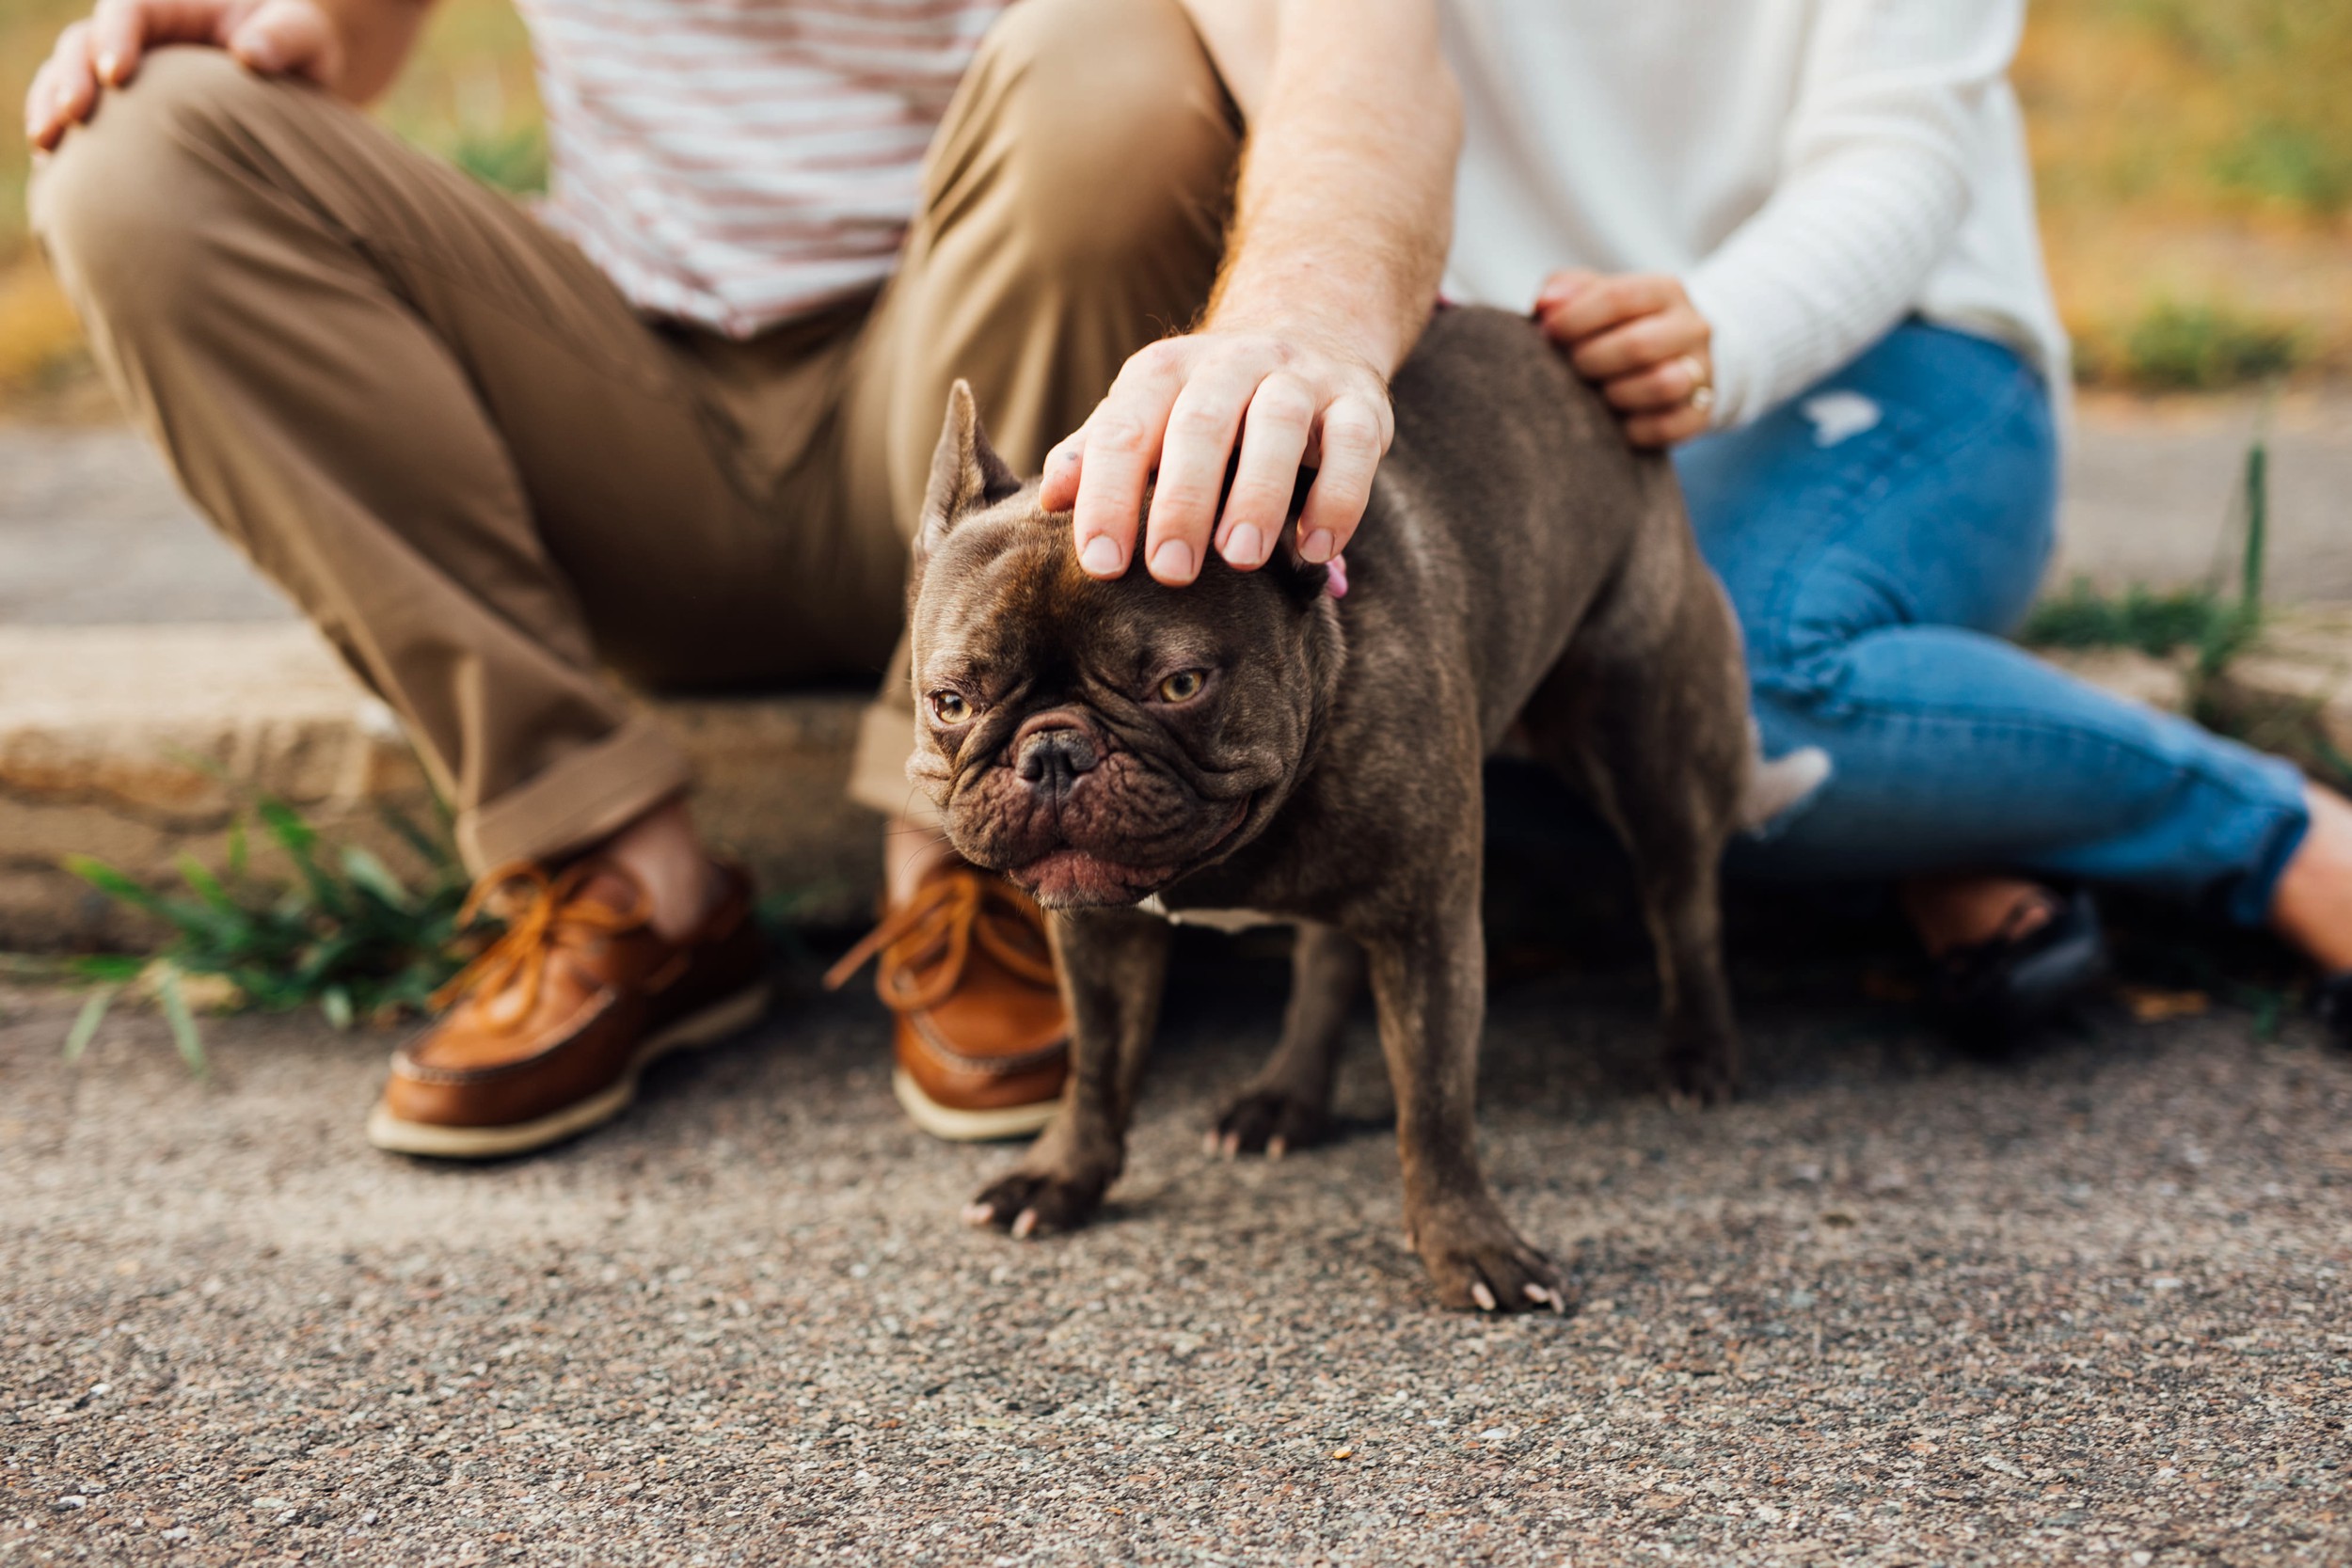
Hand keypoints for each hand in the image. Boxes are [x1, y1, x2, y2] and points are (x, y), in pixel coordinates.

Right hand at [25, 0, 344, 151]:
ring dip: (52, 109)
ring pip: (68, 79)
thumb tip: (250, 57)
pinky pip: (83, 119)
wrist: (294, 82)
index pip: (128, 9)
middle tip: (73, 115)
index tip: (118, 75)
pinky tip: (58, 172)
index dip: (115, 36)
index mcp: (172, 6)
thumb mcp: (302, 35)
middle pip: (83, 44)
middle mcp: (138, 35)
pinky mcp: (124, 109)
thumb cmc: (296, 48)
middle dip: (70, 77)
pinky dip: (68, 140)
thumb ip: (283, 38)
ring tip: (48, 147)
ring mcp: (125, 72)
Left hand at [1038, 328, 1393, 585]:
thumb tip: (1049, 501)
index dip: (1108, 495)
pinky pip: (1353, 443)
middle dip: (1182, 501)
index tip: (1100, 563)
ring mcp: (1298, 378)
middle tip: (1171, 572)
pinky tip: (1317, 550)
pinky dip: (1339, 496)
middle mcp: (1229, 364)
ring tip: (1241, 559)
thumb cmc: (1208, 405)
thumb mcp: (1149, 417)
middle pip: (1200, 424)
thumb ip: (1101, 454)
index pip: (1125, 430)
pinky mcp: (1360, 401)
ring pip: (1277, 424)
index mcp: (1163, 372)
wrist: (1310, 330)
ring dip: (1258, 494)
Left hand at [1535, 270, 1715, 447]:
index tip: (1547, 333)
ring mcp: (1702, 370)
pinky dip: (1632, 429)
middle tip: (1572, 367)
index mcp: (1664, 291)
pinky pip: (1665, 427)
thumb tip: (1545, 304)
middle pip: (1637, 345)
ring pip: (1661, 385)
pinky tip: (1614, 422)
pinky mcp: (1700, 413)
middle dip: (1591, 360)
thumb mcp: (1598, 296)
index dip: (1574, 319)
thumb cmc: (1620, 325)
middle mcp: (1691, 327)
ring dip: (1616, 394)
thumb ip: (1568, 290)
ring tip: (1597, 393)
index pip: (1618, 298)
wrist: (1675, 358)